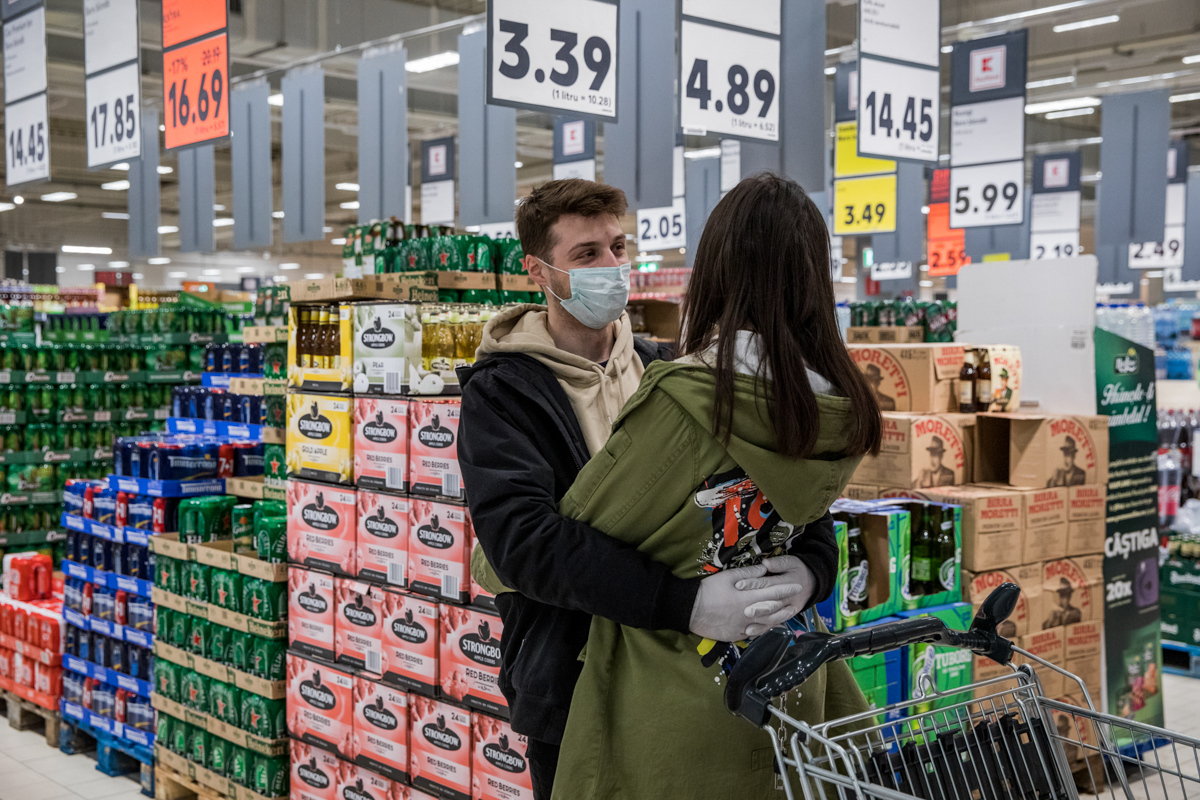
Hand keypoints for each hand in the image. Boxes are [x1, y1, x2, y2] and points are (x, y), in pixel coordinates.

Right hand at [689, 563, 803, 641]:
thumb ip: (749, 574)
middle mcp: (749, 614)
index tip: (798, 587)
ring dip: (779, 619)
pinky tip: (769, 627)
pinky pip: (754, 633)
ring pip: (766, 623)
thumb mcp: (728, 577)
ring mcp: (743, 626)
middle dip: (786, 605)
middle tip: (797, 602)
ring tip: (787, 616)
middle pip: (773, 610)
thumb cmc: (708, 590)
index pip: (773, 593)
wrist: (691, 610)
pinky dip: (764, 629)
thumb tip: (765, 569)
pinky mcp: (735, 635)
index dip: (787, 590)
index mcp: (748, 598)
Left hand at [741, 556, 814, 637]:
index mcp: (788, 582)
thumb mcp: (790, 562)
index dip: (753, 584)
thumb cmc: (796, 570)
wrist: (811, 583)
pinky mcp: (785, 616)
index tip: (738, 585)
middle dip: (757, 608)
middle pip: (771, 604)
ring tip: (747, 627)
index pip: (768, 583)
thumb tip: (766, 563)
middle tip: (744, 611)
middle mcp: (788, 598)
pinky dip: (762, 630)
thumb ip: (778, 563)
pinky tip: (751, 633)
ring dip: (760, 623)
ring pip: (774, 618)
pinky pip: (773, 624)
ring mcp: (788, 609)